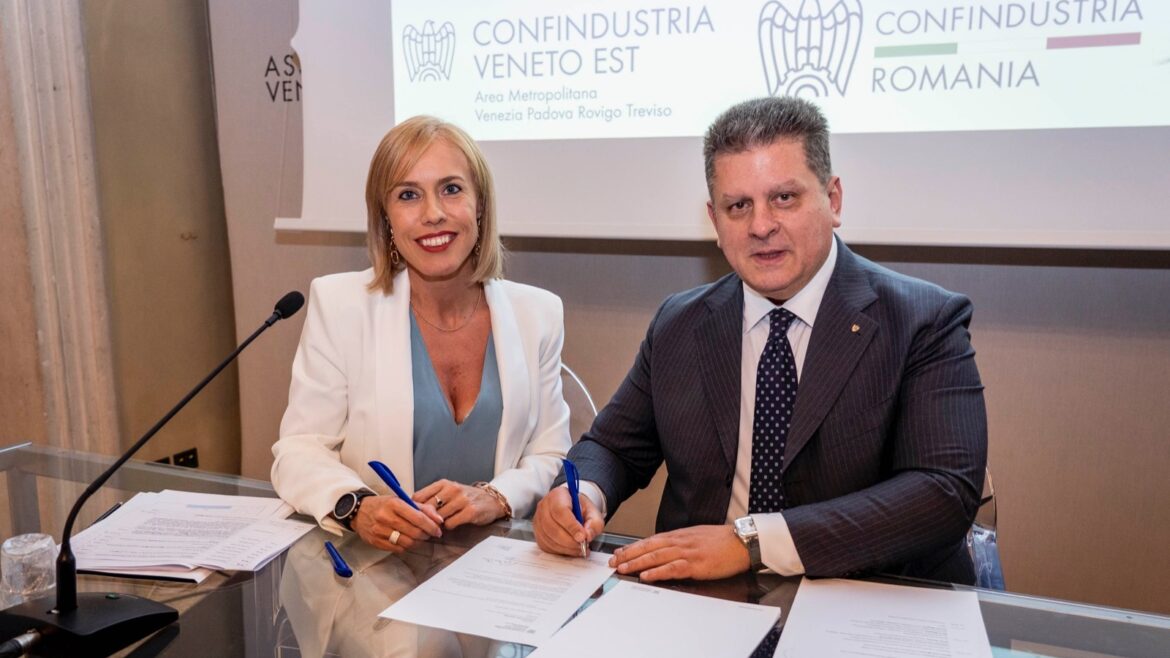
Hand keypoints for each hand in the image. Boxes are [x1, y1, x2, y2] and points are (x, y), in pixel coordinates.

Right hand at [351, 495, 442, 553]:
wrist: (358, 511)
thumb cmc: (383, 505)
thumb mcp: (401, 500)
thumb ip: (422, 508)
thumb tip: (438, 519)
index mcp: (394, 504)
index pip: (418, 518)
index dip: (431, 526)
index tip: (438, 530)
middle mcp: (386, 517)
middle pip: (414, 532)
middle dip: (426, 535)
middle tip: (430, 534)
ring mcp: (380, 531)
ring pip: (407, 542)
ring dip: (418, 542)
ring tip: (419, 538)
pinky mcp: (376, 542)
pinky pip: (398, 549)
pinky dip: (406, 546)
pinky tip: (407, 541)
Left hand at [413, 479, 504, 529]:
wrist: (492, 500)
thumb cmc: (466, 498)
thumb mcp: (448, 492)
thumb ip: (431, 498)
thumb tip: (411, 509)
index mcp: (443, 483)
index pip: (419, 496)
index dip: (413, 509)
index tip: (413, 516)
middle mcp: (452, 489)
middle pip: (427, 508)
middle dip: (425, 519)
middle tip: (426, 525)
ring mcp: (462, 500)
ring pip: (438, 517)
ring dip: (437, 524)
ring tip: (441, 524)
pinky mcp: (470, 511)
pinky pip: (450, 524)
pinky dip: (449, 527)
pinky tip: (454, 524)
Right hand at [533, 486, 604, 556]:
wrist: (573, 509)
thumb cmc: (581, 509)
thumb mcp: (593, 513)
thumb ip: (594, 523)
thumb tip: (587, 536)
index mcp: (558, 495)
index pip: (560, 511)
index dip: (571, 526)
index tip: (583, 537)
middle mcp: (544, 506)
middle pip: (552, 526)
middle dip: (569, 540)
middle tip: (583, 545)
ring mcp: (538, 520)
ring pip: (548, 538)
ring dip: (565, 547)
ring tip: (579, 548)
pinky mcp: (537, 533)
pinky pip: (545, 545)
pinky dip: (559, 550)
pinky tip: (570, 549)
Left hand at [609, 525, 749, 581]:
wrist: (741, 541)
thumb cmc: (721, 540)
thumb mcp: (696, 537)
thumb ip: (680, 542)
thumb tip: (664, 548)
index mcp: (679, 536)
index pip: (650, 540)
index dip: (633, 547)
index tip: (619, 552)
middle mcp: (679, 542)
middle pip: (648, 547)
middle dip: (629, 555)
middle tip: (613, 561)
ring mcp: (687, 552)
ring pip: (656, 557)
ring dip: (637, 563)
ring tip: (622, 568)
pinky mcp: (696, 564)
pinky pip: (672, 568)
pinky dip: (658, 572)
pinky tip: (646, 576)